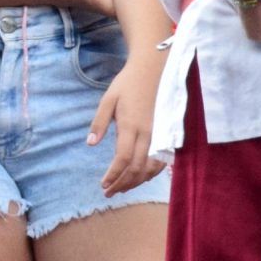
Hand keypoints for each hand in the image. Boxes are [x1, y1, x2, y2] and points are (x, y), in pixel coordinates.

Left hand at [88, 49, 166, 196]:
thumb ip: (99, 122)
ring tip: (122, 187)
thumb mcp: (108, 99)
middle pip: (137, 168)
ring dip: (137, 181)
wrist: (155, 68)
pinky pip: (163, 160)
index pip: (123, 159)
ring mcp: (161, 134)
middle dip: (123, 183)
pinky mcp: (169, 133)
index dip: (114, 175)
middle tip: (109, 192)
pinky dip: (152, 172)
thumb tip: (90, 143)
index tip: (103, 184)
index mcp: (132, 125)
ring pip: (152, 167)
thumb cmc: (128, 83)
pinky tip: (141, 176)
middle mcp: (149, 133)